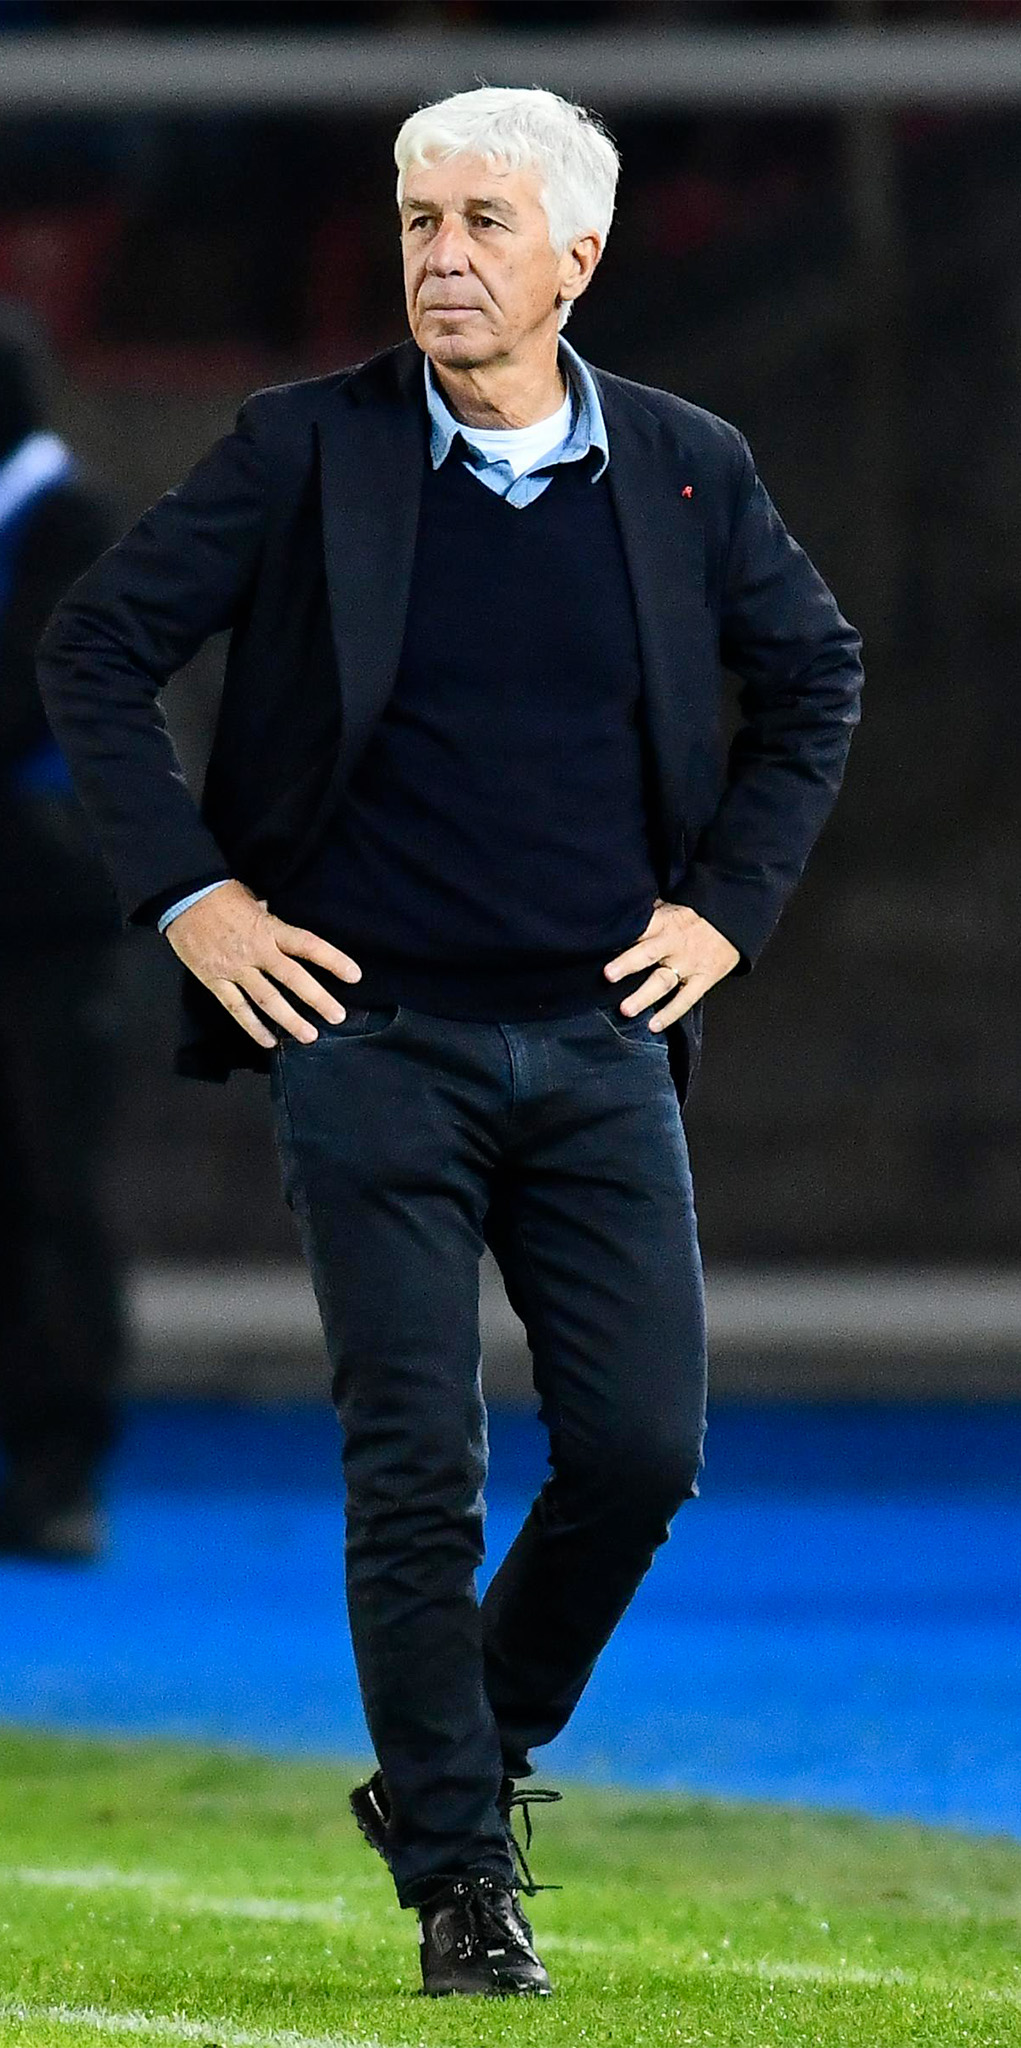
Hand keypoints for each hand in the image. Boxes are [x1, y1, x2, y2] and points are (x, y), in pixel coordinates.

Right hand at [163, 879, 361, 1048]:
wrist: (182, 897)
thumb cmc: (220, 894)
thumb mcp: (253, 899)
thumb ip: (269, 918)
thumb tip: (279, 922)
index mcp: (269, 928)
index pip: (308, 946)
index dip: (333, 960)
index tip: (354, 975)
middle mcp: (256, 950)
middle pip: (293, 978)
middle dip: (317, 999)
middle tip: (337, 1016)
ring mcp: (235, 968)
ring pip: (267, 999)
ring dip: (290, 1019)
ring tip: (309, 1036)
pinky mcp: (214, 980)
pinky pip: (236, 1007)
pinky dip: (252, 1026)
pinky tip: (269, 1041)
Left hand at [603, 898, 740, 1029]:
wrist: (736, 919)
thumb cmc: (699, 914)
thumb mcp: (674, 904)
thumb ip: (650, 913)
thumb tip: (621, 914)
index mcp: (665, 923)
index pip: (640, 928)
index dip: (621, 935)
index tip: (600, 943)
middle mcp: (674, 944)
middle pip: (648, 954)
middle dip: (628, 964)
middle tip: (608, 975)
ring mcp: (689, 964)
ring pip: (663, 981)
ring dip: (644, 996)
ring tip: (625, 1009)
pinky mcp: (703, 979)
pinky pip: (685, 999)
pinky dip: (670, 1014)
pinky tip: (654, 1025)